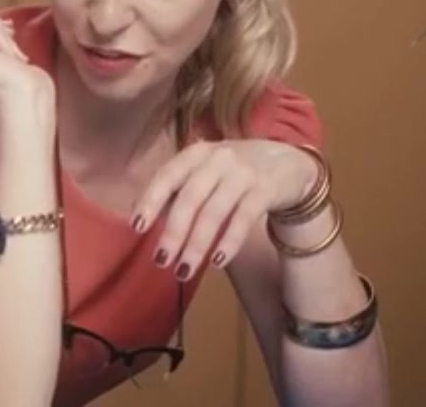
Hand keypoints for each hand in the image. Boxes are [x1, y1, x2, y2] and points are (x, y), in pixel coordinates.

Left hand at [130, 139, 318, 280]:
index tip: (136, 227)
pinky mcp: (266, 190)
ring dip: (197, 245)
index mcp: (195, 154)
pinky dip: (228, 242)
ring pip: (214, 212)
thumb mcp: (205, 171)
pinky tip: (216, 262)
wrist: (289, 163)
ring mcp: (243, 173)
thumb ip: (179, 191)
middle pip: (190, 198)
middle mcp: (217, 159)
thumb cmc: (233, 173)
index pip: (167, 176)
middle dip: (174, 232)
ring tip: (184, 270)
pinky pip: (243, 219)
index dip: (151, 200)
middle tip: (161, 260)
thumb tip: (145, 221)